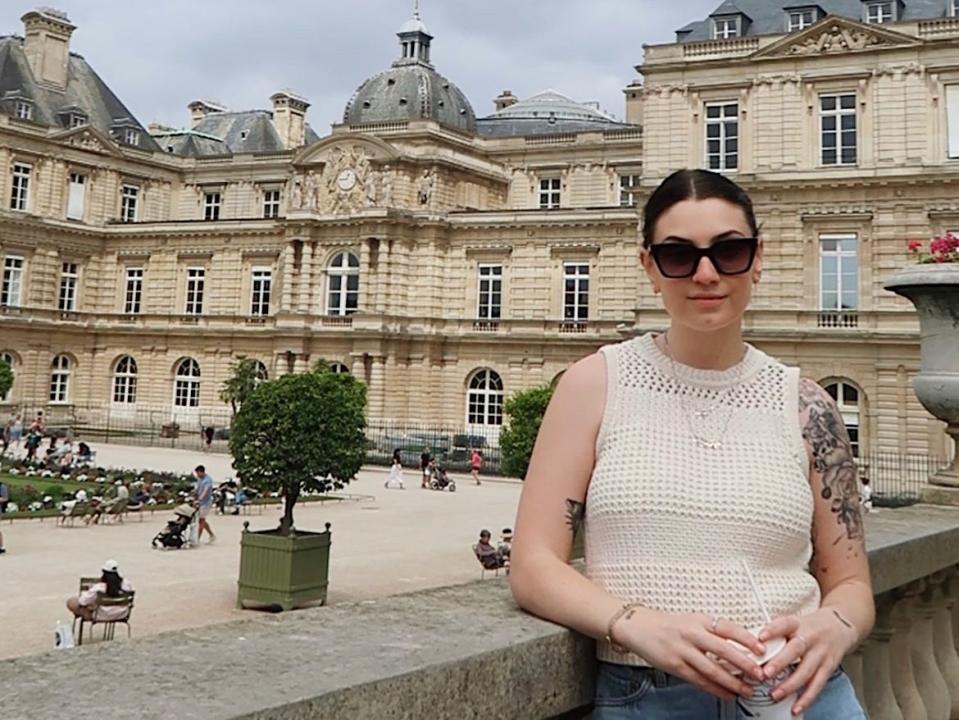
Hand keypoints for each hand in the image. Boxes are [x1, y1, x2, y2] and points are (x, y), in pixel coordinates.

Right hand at [616, 609, 766, 699]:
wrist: (638, 626)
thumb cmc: (668, 624)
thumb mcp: (693, 621)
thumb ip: (713, 632)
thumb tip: (741, 647)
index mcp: (699, 620)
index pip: (728, 628)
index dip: (746, 639)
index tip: (761, 649)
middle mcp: (692, 634)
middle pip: (723, 650)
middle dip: (744, 664)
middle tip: (759, 674)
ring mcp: (683, 650)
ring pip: (712, 670)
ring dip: (733, 682)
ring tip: (747, 689)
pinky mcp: (675, 665)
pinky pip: (699, 680)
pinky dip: (716, 689)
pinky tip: (727, 693)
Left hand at [759, 609, 857, 713]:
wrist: (838, 626)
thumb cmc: (809, 627)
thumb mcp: (793, 622)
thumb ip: (775, 632)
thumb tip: (750, 645)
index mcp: (797, 623)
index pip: (784, 624)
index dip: (772, 630)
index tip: (760, 637)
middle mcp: (810, 637)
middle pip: (795, 650)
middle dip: (780, 663)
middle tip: (765, 674)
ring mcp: (821, 653)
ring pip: (806, 671)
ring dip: (790, 685)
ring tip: (775, 694)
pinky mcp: (829, 667)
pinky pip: (817, 685)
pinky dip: (806, 698)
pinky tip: (796, 707)